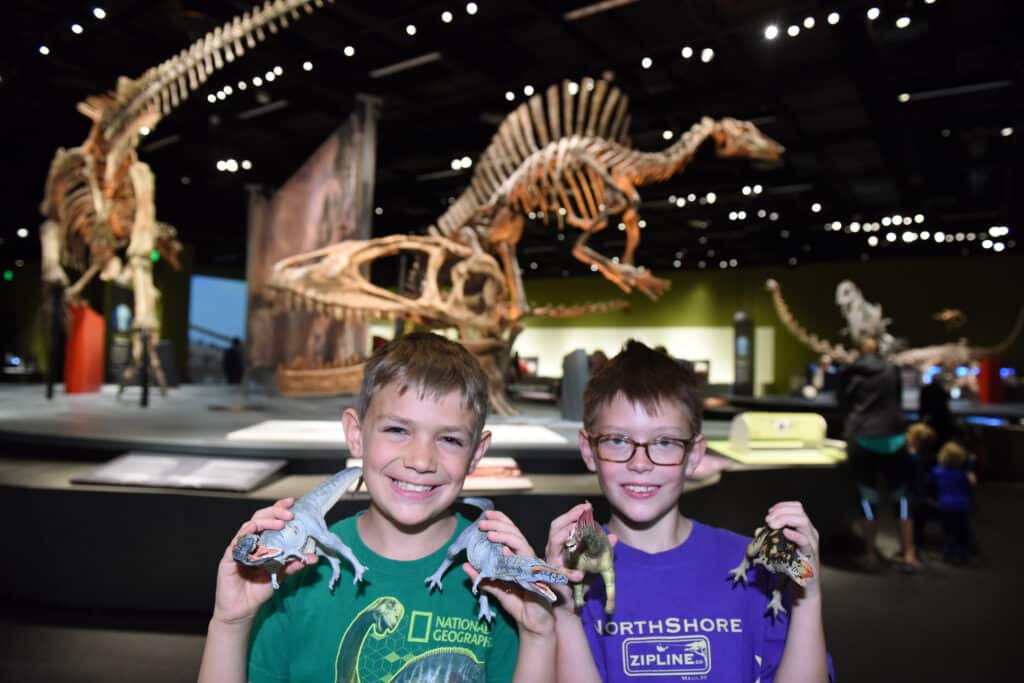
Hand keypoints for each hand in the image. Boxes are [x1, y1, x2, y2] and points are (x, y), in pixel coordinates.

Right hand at [211, 498, 317, 625]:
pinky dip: (244, 534)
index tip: (293, 502)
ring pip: (248, 526)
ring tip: (279, 523)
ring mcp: (238, 549)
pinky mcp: (228, 559)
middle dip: (275, 512)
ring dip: (264, 522)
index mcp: (262, 541)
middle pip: (259, 518)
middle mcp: (250, 541)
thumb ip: (295, 564)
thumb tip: (314, 557)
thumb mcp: (282, 574)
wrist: (243, 611)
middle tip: (289, 514)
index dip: (279, 509)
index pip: (270, 519)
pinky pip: (235, 543)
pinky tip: (253, 530)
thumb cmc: (259, 590)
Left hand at [462, 510, 554, 637]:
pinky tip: (504, 550)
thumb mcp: (497, 589)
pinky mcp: (535, 575)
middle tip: (482, 522)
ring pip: (520, 542)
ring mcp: (532, 565)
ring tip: (488, 534)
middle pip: (515, 534)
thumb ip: (483, 578)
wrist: (533, 623)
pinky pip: (526, 561)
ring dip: (504, 536)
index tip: (485, 516)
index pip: (510, 534)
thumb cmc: (519, 605)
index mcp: (518, 558)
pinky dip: (514, 554)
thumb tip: (465, 566)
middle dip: (499, 524)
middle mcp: (526, 558)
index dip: (500, 522)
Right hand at [544, 502, 616, 617]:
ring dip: (566, 535)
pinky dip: (571, 574)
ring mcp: (551, 563)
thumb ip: (602, 550)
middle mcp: (553, 551)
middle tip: (582, 511)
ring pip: (553, 543)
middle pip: (555, 527)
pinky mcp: (553, 579)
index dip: (573, 513)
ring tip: (579, 530)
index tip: (586, 506)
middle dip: (568, 517)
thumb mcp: (593, 563)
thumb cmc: (579, 580)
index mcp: (562, 545)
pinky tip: (581, 575)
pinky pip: (560, 573)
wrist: (570, 605)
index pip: (563, 523)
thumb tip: (614, 538)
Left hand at [765, 501, 820, 599]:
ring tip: (773, 525)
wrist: (803, 587)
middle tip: (768, 521)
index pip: (796, 507)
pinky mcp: (810, 555)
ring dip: (785, 519)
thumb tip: (758, 530)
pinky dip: (794, 535)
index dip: (782, 506)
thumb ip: (770, 538)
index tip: (769, 514)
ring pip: (803, 521)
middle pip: (799, 511)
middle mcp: (810, 533)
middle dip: (781, 512)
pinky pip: (804, 541)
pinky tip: (785, 533)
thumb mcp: (780, 548)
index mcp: (804, 528)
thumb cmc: (791, 565)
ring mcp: (811, 543)